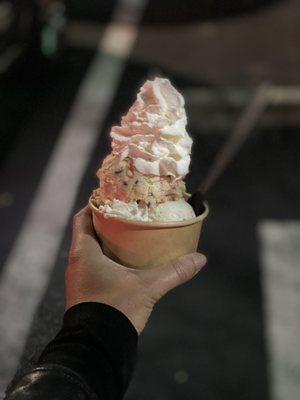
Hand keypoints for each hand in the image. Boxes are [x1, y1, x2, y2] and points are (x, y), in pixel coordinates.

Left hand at [66, 206, 206, 333]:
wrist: (98, 347)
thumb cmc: (115, 310)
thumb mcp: (148, 287)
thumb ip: (174, 271)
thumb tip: (200, 258)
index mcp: (84, 252)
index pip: (82, 217)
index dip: (95, 204)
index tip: (112, 197)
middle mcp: (77, 262)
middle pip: (88, 231)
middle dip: (105, 221)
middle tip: (127, 213)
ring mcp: (79, 277)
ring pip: (90, 249)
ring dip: (105, 240)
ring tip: (128, 233)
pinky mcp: (84, 290)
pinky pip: (93, 264)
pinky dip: (106, 257)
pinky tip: (125, 260)